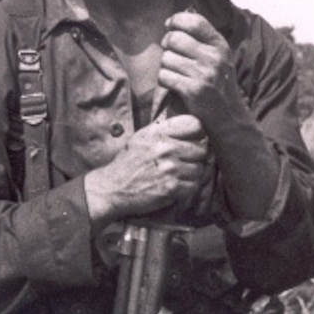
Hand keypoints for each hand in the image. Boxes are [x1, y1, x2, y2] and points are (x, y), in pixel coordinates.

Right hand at [84, 113, 212, 223]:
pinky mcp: (171, 187)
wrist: (111, 189)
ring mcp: (169, 167)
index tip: (193, 142)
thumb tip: (191, 125)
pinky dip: (189, 189)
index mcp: (157, 132)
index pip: (194, 124)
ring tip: (180, 177)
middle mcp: (165, 147)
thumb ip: (164, 130)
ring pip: (200, 169)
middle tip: (187, 163)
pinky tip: (178, 188)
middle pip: (202, 148)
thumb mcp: (141, 138)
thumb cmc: (128, 164)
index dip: (198, 134)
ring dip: (193, 175)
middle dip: (196, 157)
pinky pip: (194, 185)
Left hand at [159, 12, 246, 129]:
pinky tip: (175, 86)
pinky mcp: (193, 90)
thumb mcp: (219, 58)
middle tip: (171, 55)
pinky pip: (164, 76)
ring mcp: (204, 74)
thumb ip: (202, 39)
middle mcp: (214, 57)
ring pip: (166, 58)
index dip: (176, 21)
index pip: (194, 21)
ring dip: (166, 67)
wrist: (229, 118)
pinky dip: (165, 81)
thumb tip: (175, 21)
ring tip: (177, 74)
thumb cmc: (218, 85)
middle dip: (166, 45)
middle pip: (174, 38)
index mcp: (220, 45)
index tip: (170, 26)